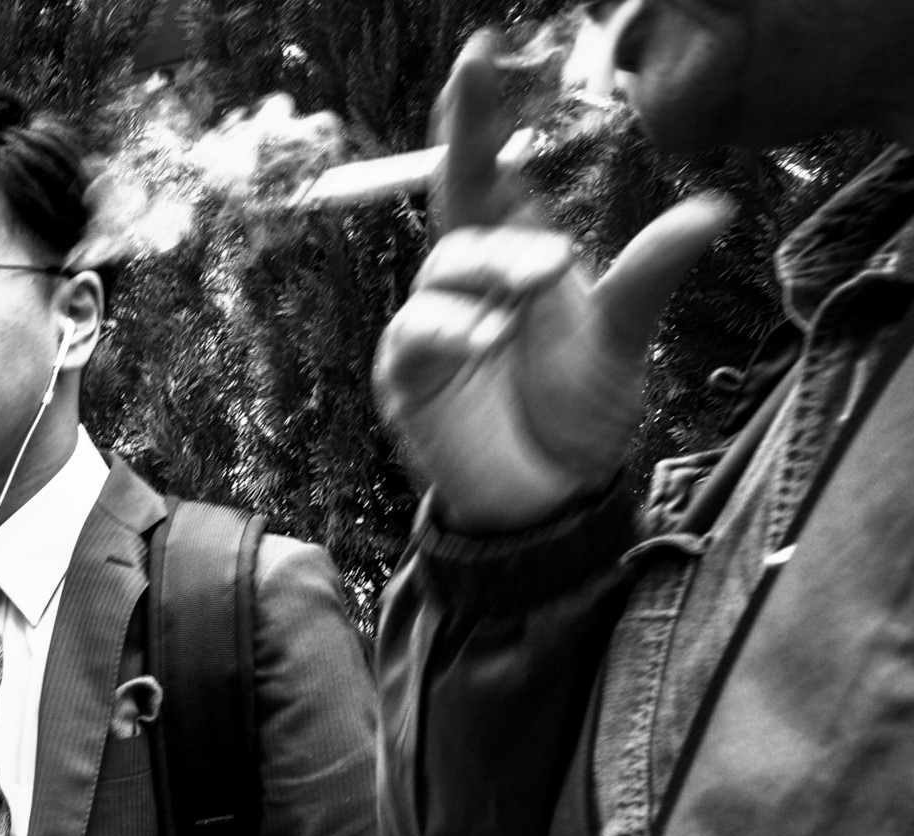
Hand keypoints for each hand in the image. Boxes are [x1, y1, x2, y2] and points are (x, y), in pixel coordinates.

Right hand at [374, 29, 734, 533]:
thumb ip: (650, 273)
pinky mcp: (408, 377)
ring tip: (541, 285)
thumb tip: (715, 205)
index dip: (477, 114)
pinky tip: (485, 335)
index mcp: (514, 254)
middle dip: (467, 153)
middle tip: (511, 151)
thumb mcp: (623, 338)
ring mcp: (433, 325)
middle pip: (453, 198)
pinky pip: (414, 333)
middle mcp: (467, 280)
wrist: (548, 495)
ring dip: (492, 269)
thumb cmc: (579, 411)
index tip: (479, 51)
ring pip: (445, 268)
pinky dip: (448, 327)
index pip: (488, 169)